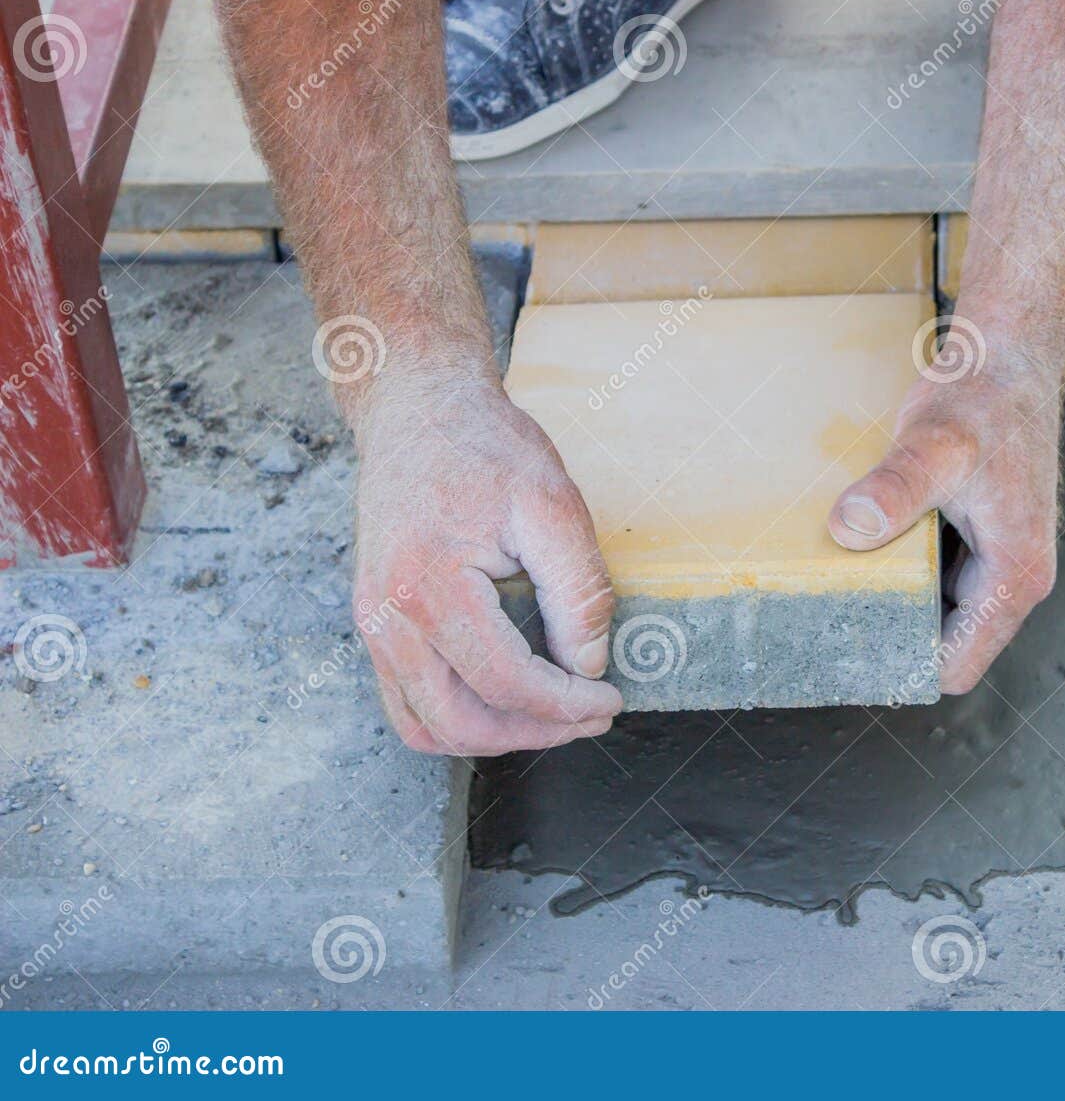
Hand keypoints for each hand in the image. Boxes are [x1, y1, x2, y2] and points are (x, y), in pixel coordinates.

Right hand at [348, 368, 622, 754]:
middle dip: (534, 732)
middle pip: (460, 721)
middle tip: (588, 716)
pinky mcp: (375, 625)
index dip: (566, 704)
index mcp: (428, 586)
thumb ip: (578, 591)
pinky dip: (459, 718)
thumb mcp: (552, 505)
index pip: (505, 683)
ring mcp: (373, 625)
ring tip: (553, 715)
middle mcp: (387, 617)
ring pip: (427, 725)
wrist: (417, 410)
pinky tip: (510, 699)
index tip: (610, 699)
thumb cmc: (484, 448)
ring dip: (495, 734)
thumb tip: (588, 666)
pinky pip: (408, 703)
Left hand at [827, 344, 1061, 692]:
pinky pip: (934, 579)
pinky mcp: (979, 540)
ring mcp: (998, 561)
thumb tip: (849, 528)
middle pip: (946, 646)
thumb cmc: (983, 400)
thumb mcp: (931, 445)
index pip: (956, 666)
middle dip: (892, 638)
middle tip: (830, 619)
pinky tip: (866, 548)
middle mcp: (1014, 579)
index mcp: (1015, 576)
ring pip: (937, 613)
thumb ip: (895, 489)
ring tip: (842, 585)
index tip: (848, 651)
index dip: (905, 668)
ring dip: (896, 603)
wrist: (1008, 356)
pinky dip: (903, 571)